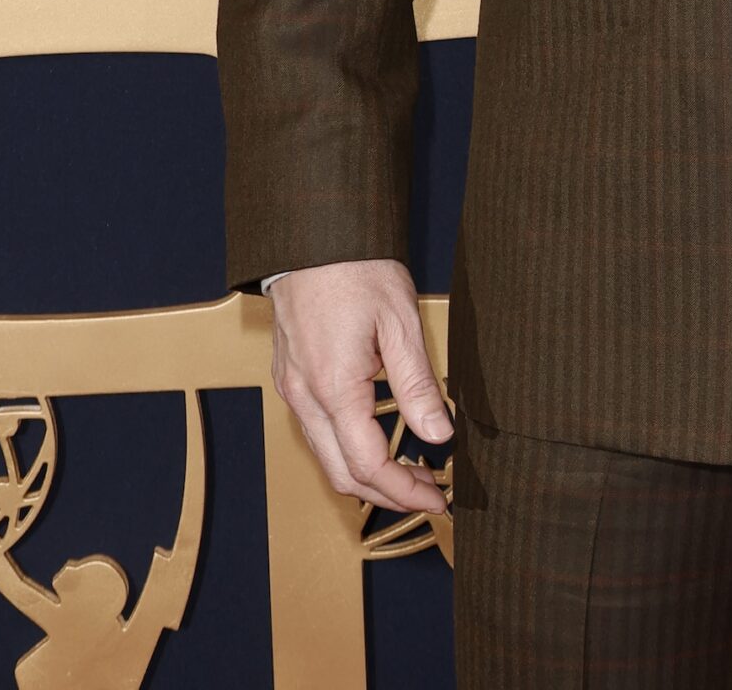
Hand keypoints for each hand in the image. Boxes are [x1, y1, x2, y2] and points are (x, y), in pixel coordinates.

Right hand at [269, 257, 452, 516]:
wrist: (313, 234)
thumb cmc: (357, 268)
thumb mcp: (400, 322)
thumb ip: (418, 385)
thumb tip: (440, 436)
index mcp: (334, 388)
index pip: (369, 465)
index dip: (406, 490)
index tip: (439, 497)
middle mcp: (305, 398)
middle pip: (343, 474)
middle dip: (388, 494)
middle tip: (430, 493)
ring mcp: (292, 389)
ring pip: (326, 457)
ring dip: (367, 474)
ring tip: (411, 471)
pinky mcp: (291, 378)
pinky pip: (317, 432)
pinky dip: (347, 450)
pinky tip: (377, 441)